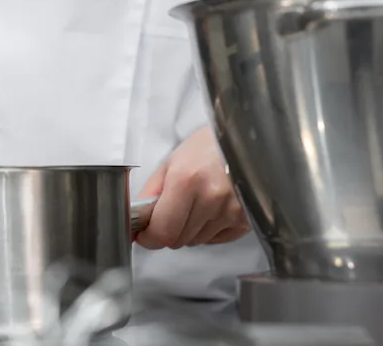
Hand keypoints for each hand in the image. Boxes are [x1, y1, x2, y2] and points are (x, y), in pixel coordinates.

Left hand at [135, 126, 249, 249]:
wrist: (241, 142)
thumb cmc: (204, 149)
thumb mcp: (169, 163)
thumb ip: (150, 194)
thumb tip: (137, 221)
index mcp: (186, 181)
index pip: (163, 231)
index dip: (149, 238)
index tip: (145, 235)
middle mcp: (211, 198)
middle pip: (179, 240)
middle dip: (168, 231)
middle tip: (170, 212)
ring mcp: (231, 211)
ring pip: (196, 242)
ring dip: (188, 230)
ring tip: (194, 204)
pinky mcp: (245, 219)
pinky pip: (216, 240)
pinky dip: (208, 232)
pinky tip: (210, 210)